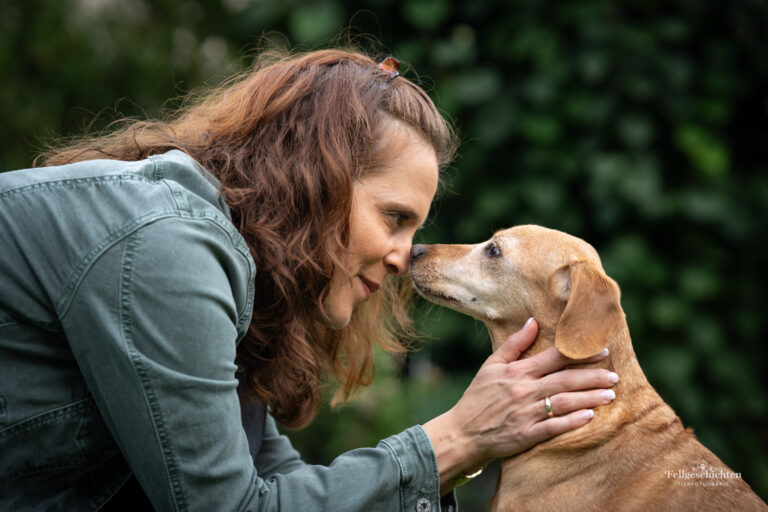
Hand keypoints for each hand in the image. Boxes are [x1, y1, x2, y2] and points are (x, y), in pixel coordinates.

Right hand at [424, 318, 617, 493]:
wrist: (462, 432)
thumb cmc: (478, 397)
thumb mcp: (491, 365)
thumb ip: (514, 344)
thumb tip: (533, 321)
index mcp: (517, 371)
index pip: (554, 358)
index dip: (580, 354)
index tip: (602, 351)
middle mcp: (524, 390)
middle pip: (565, 380)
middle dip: (592, 377)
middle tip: (615, 376)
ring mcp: (526, 413)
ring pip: (563, 402)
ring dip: (589, 398)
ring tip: (610, 395)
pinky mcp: (526, 435)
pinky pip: (553, 427)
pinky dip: (572, 421)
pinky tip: (589, 416)